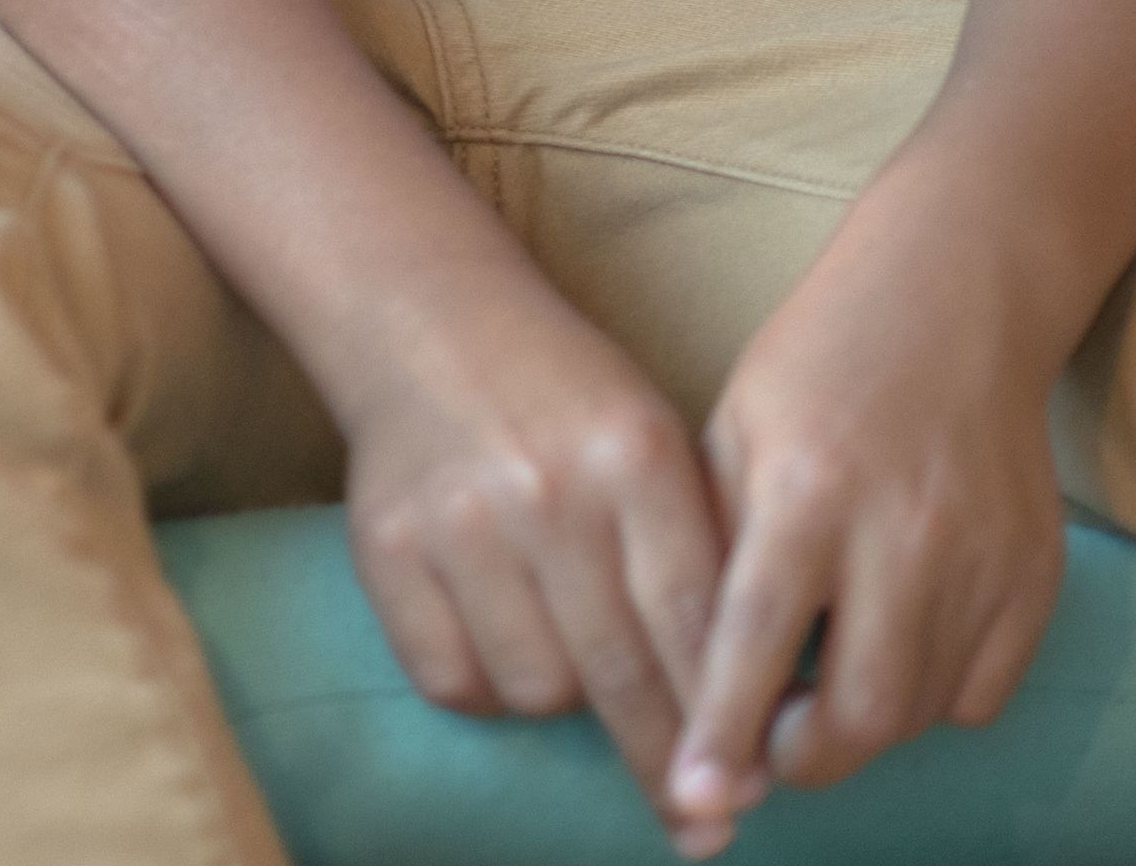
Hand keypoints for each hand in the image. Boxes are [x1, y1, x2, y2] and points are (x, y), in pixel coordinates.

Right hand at [324, 268, 734, 819]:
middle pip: (622, 673)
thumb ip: (700, 559)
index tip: (749, 798)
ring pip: (537, 687)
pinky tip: (503, 638)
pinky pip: (455, 680)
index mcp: (633, 456)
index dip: (726, 724)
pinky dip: (488, 687)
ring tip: (570, 654)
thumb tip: (745, 718)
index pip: (694, 623)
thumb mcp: (657, 446)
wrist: (427, 321)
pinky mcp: (386, 548)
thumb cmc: (570, 401)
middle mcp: (547, 490)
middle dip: (667, 765)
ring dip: (566, 700)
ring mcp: (460, 521)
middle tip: (700, 828)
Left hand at [662, 225, 1066, 850]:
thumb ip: (717, 550)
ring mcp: (981, 559)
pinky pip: (982, 692)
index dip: (723, 729)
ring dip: (862, 723)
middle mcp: (902, 533)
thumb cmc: (814, 366)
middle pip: (862, 712)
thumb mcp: (731, 433)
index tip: (698, 795)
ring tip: (823, 682)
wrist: (952, 301)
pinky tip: (894, 645)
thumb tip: (692, 677)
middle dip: (804, 755)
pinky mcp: (1036, 576)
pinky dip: (931, 697)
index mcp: (805, 490)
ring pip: (921, 712)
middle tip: (768, 744)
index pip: (758, 642)